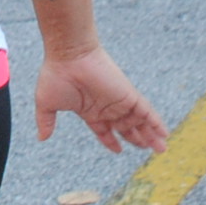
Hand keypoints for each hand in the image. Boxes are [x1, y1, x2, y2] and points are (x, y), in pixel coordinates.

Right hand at [35, 46, 168, 153]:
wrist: (68, 54)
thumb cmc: (56, 75)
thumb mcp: (47, 104)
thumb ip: (46, 122)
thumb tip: (41, 138)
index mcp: (89, 110)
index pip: (104, 130)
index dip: (111, 140)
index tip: (119, 150)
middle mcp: (106, 106)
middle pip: (126, 127)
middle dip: (137, 139)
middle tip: (149, 150)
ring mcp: (118, 101)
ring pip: (138, 122)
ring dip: (150, 135)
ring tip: (161, 148)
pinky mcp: (128, 94)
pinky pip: (146, 111)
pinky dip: (155, 122)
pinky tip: (164, 133)